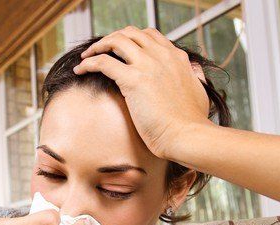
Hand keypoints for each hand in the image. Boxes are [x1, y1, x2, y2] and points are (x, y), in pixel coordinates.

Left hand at [73, 26, 210, 158]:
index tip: (119, 50)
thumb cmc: (192, 122)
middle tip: (99, 50)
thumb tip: (193, 69)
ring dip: (97, 46)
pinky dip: (88, 63)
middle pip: (130, 33)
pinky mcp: (133, 80)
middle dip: (112, 38)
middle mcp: (162, 56)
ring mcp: (148, 65)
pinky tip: (80, 70)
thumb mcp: (199, 91)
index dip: (131, 39)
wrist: (187, 136)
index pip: (150, 36)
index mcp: (176, 58)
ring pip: (115, 41)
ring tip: (86, 57)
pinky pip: (103, 62)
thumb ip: (194, 76)